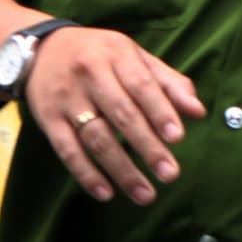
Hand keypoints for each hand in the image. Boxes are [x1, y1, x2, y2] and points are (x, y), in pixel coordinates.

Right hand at [23, 26, 204, 204]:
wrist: (42, 48)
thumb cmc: (102, 55)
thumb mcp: (136, 57)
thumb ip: (169, 83)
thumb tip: (199, 111)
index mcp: (117, 55)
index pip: (142, 86)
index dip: (160, 112)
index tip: (178, 138)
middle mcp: (90, 75)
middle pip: (121, 115)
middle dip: (147, 147)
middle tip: (170, 174)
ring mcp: (66, 98)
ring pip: (96, 138)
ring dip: (121, 170)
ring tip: (145, 194)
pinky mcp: (47, 119)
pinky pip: (66, 150)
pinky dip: (86, 173)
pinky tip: (106, 193)